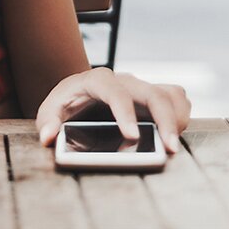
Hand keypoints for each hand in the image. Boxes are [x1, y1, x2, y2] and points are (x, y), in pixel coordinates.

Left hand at [36, 68, 190, 153]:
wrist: (78, 92)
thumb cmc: (66, 102)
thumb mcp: (51, 110)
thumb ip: (48, 122)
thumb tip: (49, 136)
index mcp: (96, 80)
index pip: (114, 91)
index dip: (124, 112)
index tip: (132, 135)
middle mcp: (122, 80)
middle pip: (151, 92)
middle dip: (164, 119)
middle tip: (169, 148)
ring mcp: (139, 87)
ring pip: (168, 94)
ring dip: (176, 118)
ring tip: (172, 143)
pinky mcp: (152, 95)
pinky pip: (175, 97)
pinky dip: (181, 113)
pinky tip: (174, 132)